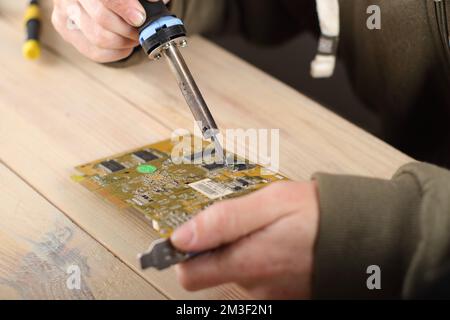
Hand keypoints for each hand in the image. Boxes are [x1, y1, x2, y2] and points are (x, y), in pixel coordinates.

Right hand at [52, 0, 169, 62]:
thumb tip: (156, 1)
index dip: (124, 8)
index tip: (140, 18)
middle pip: (101, 19)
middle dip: (128, 29)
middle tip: (140, 30)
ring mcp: (65, 12)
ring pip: (98, 38)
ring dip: (123, 42)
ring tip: (133, 37)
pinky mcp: (65, 30)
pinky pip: (94, 51)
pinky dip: (115, 53)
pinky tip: (124, 45)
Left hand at [171, 181, 319, 298]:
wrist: (368, 235)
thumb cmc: (322, 217)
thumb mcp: (271, 203)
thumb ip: (225, 220)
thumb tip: (183, 235)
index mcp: (248, 263)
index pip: (190, 273)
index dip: (180, 253)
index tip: (180, 236)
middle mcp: (257, 286)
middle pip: (213, 270)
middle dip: (218, 245)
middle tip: (237, 221)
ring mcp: (272, 293)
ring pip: (238, 270)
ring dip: (243, 248)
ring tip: (264, 228)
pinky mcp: (285, 293)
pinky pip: (260, 274)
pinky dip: (261, 257)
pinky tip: (277, 241)